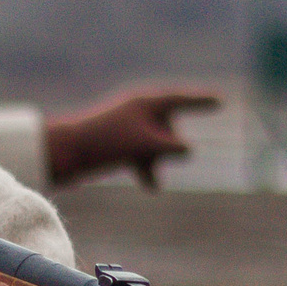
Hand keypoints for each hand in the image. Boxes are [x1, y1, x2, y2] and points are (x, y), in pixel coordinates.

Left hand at [43, 87, 221, 188]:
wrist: (66, 153)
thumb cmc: (107, 143)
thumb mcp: (148, 145)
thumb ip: (174, 147)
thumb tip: (188, 150)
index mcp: (145, 101)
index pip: (182, 99)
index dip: (202, 101)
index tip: (221, 101)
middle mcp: (138, 110)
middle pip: (169, 127)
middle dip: (166, 147)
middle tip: (148, 154)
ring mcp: (128, 127)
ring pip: (157, 144)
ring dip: (156, 162)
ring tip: (149, 180)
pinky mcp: (119, 143)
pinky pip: (143, 154)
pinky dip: (147, 167)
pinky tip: (150, 186)